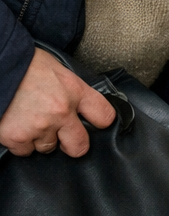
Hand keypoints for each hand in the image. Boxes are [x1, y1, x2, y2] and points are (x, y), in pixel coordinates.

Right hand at [0, 47, 114, 156]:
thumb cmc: (26, 65)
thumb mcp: (59, 71)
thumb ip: (71, 90)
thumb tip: (78, 104)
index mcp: (75, 91)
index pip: (104, 116)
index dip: (100, 122)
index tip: (95, 125)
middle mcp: (62, 111)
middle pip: (80, 145)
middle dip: (73, 144)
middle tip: (64, 137)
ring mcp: (40, 127)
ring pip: (48, 148)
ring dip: (41, 139)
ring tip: (31, 121)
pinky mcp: (17, 137)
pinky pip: (25, 151)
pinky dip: (20, 142)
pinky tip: (17, 126)